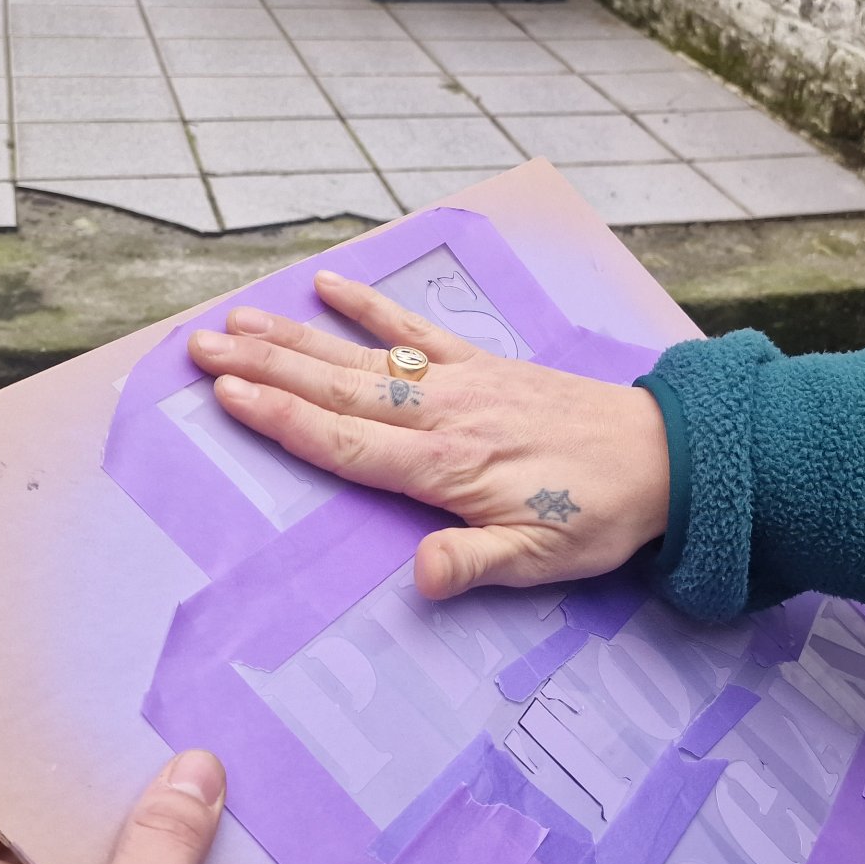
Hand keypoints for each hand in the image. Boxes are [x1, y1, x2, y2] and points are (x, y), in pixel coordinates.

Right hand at [188, 270, 671, 599]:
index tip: (226, 395)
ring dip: (295, 338)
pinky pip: (416, 331)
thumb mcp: (542, 560)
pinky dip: (371, 308)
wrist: (666, 456)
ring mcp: (460, 383)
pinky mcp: (482, 365)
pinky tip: (328, 286)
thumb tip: (419, 577)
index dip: (282, 419)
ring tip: (236, 321)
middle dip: (264, 369)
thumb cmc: (599, 516)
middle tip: (199, 348)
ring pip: (361, 359)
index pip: (345, 444)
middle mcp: (442, 415)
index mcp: (446, 467)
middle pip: (335, 391)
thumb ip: (475, 563)